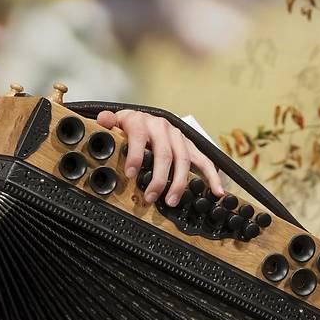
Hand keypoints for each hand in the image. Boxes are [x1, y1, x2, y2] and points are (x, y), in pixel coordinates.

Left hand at [96, 109, 223, 206]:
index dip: (136, 155)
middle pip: (164, 153)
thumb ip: (108, 122)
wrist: (143, 118)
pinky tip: (216, 190)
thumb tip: (103, 120)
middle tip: (151, 196)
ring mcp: (178, 136)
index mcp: (142, 122)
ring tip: (172, 200)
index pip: (140, 137)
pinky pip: (204, 160)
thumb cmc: (129, 126)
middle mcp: (162, 127)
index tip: (132, 173)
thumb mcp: (115, 122)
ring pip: (184, 159)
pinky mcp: (189, 145)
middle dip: (159, 178)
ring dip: (179, 182)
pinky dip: (211, 175)